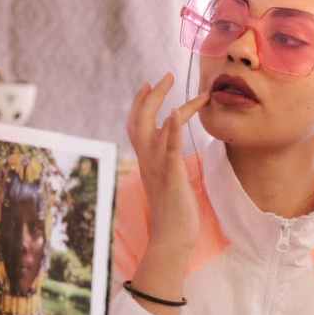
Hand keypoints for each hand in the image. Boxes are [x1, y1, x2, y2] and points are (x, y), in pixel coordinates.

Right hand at [127, 74, 208, 254]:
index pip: (137, 126)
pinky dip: (170, 129)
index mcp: (147, 162)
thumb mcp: (169, 183)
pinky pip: (169, 148)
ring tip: (168, 82)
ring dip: (159, 102)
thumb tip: (172, 159)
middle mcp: (147, 161)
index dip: (141, 103)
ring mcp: (157, 167)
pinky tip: (175, 112)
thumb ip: (167, 166)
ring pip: (149, 128)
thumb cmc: (175, 214)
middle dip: (150, 95)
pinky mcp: (171, 175)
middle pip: (138, 120)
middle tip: (164, 76)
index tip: (150, 84)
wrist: (172, 238)